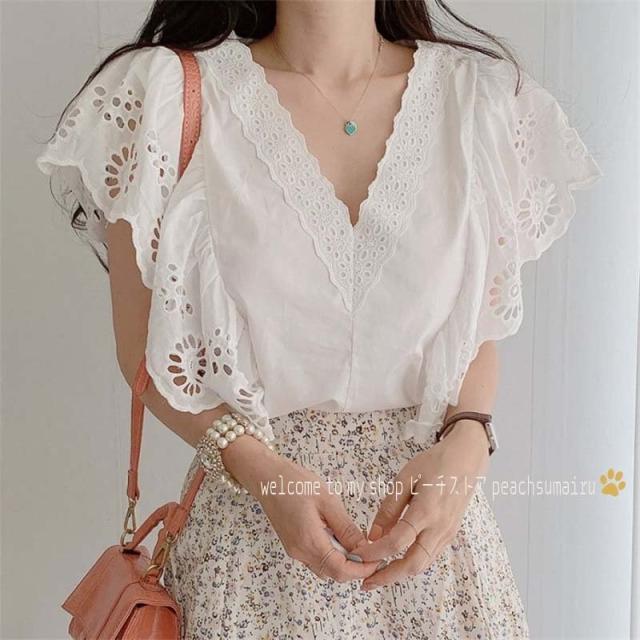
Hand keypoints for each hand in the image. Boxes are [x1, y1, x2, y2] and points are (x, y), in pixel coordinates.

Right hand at [221, 434, 379, 582]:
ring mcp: (294, 551)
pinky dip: (331, 557)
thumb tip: (364, 548)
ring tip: (358, 544)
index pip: (340, 570)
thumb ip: (345, 527)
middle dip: (355, 568)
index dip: (362, 570)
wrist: (266, 477)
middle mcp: (300, 552)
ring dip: (343, 564)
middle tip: (372, 552)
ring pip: (324, 570)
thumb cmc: (295, 482)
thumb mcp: (327, 500)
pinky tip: (339, 539)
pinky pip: (316, 560)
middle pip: (333, 574)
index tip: (378, 559)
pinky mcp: (292, 545)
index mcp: (309, 541)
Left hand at [349, 419, 490, 590]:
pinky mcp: (450, 534)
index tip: (358, 555)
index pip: (397, 542)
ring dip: (399, 574)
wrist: (466, 460)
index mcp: (426, 510)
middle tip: (366, 582)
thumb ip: (389, 507)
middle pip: (413, 564)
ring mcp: (447, 534)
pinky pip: (429, 556)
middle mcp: (439, 527)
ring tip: (377, 574)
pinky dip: (411, 563)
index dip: (375, 552)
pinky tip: (396, 560)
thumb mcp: (405, 477)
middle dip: (388, 577)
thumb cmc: (434, 463)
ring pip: (423, 564)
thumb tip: (373, 534)